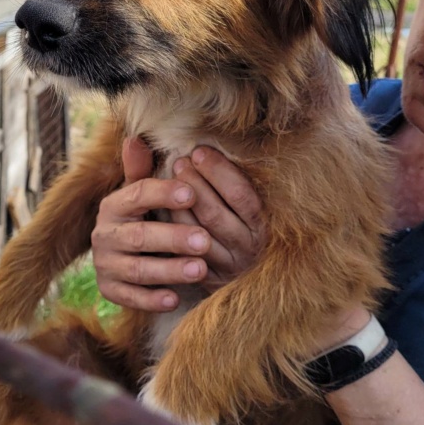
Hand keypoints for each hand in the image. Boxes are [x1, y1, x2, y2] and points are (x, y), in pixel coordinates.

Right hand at [92, 139, 266, 311]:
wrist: (119, 256)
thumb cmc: (141, 217)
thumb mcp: (141, 193)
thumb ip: (141, 170)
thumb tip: (135, 138)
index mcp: (114, 204)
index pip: (137, 195)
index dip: (163, 193)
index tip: (191, 192)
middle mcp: (104, 234)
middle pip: (139, 236)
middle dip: (172, 238)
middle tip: (204, 239)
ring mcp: (105, 264)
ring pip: (138, 269)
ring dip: (169, 270)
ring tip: (201, 268)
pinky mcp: (109, 290)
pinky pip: (130, 297)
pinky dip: (151, 299)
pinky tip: (175, 298)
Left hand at [170, 147, 266, 292]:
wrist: (241, 271)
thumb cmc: (238, 223)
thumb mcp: (240, 202)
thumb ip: (226, 176)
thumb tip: (202, 143)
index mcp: (262, 226)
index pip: (241, 195)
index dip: (219, 171)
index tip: (198, 151)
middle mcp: (249, 248)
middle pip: (215, 213)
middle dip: (193, 184)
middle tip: (178, 162)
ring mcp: (228, 266)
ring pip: (196, 232)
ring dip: (177, 205)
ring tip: (166, 180)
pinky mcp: (209, 281)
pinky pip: (184, 252)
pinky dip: (172, 230)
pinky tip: (160, 210)